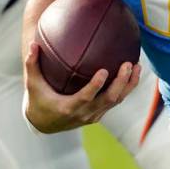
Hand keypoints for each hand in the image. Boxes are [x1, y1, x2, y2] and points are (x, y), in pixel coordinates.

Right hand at [23, 42, 140, 133]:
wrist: (44, 124)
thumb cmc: (38, 100)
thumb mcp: (33, 84)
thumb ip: (32, 65)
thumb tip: (33, 44)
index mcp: (68, 108)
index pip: (86, 97)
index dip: (96, 86)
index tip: (104, 70)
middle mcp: (84, 114)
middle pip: (108, 99)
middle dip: (121, 82)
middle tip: (128, 64)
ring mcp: (93, 116)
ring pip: (116, 101)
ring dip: (129, 85)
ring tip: (137, 66)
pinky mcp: (98, 114)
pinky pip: (115, 101)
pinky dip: (125, 88)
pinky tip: (132, 73)